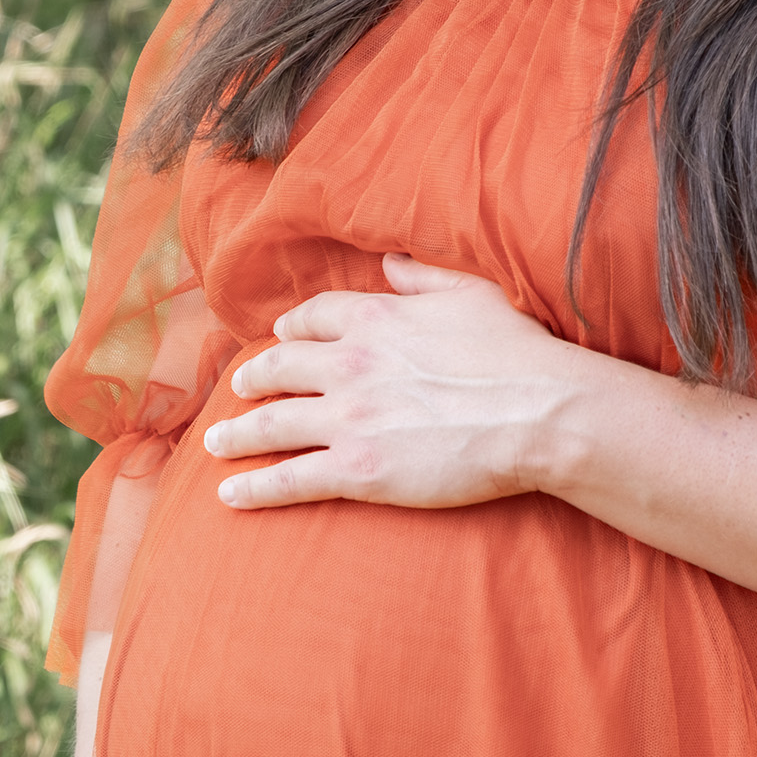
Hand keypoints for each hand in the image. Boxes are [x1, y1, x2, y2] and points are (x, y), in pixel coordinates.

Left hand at [202, 253, 578, 510]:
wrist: (540, 413)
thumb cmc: (517, 353)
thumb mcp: (472, 294)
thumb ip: (425, 276)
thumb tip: (392, 260)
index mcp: (376, 318)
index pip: (314, 318)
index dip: (292, 328)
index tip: (281, 337)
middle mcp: (350, 364)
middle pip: (281, 368)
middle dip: (254, 379)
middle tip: (239, 389)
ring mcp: (349, 419)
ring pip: (273, 424)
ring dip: (237, 434)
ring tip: (216, 443)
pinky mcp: (358, 469)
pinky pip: (290, 480)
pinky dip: (254, 489)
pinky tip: (228, 496)